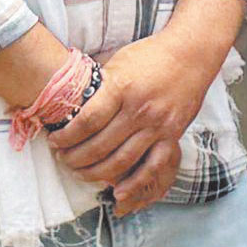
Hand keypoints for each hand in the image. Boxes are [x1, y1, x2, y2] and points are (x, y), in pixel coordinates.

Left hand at [50, 29, 227, 213]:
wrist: (191, 54)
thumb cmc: (151, 56)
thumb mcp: (118, 63)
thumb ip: (100, 87)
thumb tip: (72, 104)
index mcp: (121, 87)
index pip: (87, 121)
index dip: (66, 136)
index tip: (55, 141)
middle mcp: (139, 109)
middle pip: (100, 145)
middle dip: (75, 158)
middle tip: (63, 160)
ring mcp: (157, 125)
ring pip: (121, 160)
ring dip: (96, 172)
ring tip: (80, 173)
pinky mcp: (172, 136)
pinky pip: (152, 166)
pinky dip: (135, 183)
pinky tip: (118, 192)